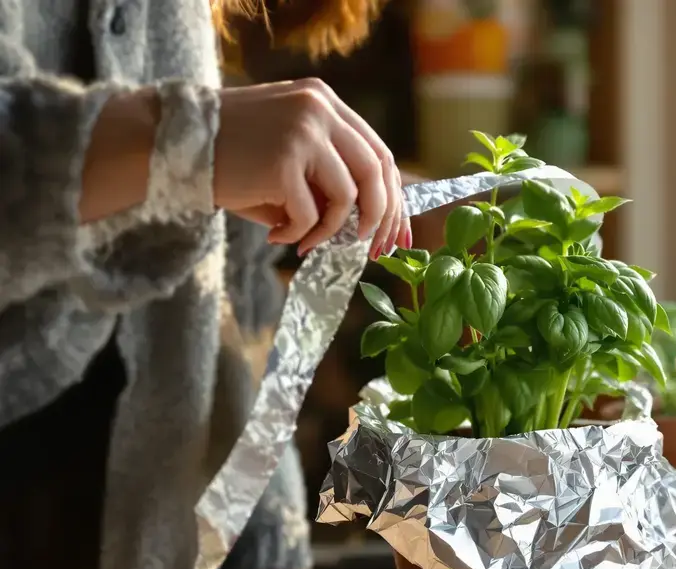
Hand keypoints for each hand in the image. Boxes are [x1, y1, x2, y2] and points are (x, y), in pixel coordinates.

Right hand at [213, 78, 409, 257]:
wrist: (171, 143)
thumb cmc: (232, 157)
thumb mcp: (290, 150)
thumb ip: (329, 171)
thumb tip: (374, 219)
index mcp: (324, 102)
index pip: (379, 152)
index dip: (392, 197)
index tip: (393, 231)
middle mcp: (319, 109)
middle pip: (377, 171)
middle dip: (380, 218)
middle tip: (370, 248)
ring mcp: (302, 132)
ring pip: (348, 196)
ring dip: (331, 230)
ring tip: (305, 241)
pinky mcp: (283, 161)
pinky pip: (310, 214)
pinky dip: (298, 233)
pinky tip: (275, 235)